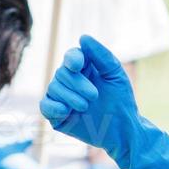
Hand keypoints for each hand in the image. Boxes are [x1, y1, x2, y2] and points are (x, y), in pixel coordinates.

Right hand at [39, 36, 168, 168]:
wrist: (123, 130)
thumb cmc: (122, 100)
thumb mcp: (116, 75)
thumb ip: (101, 56)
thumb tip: (83, 38)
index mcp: (84, 68)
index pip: (72, 56)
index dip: (72, 59)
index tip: (78, 65)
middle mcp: (70, 81)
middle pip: (62, 73)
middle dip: (76, 83)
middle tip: (94, 96)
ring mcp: (62, 98)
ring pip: (53, 88)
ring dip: (70, 96)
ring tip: (86, 106)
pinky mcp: (57, 115)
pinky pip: (45, 106)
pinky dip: (53, 106)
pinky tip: (66, 110)